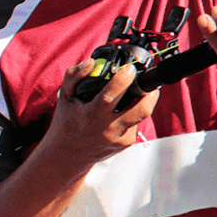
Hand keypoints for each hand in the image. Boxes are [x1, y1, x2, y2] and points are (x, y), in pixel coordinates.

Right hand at [40, 60, 159, 166]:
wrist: (68, 153)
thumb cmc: (68, 121)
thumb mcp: (65, 97)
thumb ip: (74, 76)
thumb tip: (91, 62)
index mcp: (90, 116)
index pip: (110, 97)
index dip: (123, 81)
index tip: (129, 69)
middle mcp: (107, 129)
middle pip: (141, 110)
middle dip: (150, 93)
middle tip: (147, 81)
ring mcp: (119, 138)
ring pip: (141, 115)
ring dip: (143, 101)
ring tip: (136, 93)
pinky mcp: (126, 143)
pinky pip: (136, 123)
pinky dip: (132, 113)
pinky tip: (122, 112)